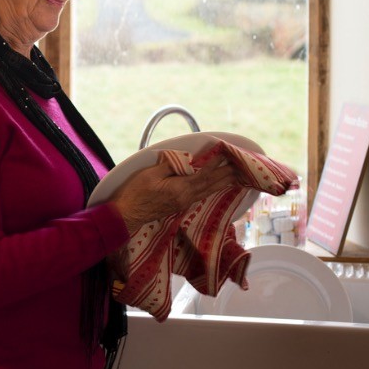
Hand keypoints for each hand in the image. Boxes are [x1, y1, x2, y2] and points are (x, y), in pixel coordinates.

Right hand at [109, 153, 241, 235]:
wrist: (128, 214)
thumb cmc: (136, 193)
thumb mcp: (150, 174)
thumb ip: (169, 166)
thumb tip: (184, 159)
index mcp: (180, 189)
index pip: (203, 175)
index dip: (215, 164)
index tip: (225, 154)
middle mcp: (186, 197)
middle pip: (210, 185)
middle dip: (225, 175)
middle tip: (240, 167)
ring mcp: (183, 203)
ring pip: (207, 191)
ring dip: (222, 183)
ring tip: (235, 177)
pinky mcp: (179, 205)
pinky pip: (201, 195)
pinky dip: (211, 189)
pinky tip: (214, 187)